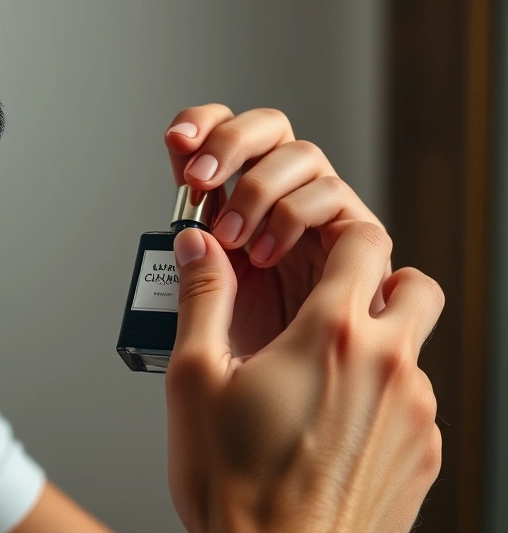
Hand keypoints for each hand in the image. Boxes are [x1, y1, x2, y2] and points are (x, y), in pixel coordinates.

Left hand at [165, 105, 386, 354]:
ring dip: (260, 189)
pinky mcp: (355, 237)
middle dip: (232, 144)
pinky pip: (334, 197)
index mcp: (232, 206)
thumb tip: (184, 225)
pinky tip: (266, 253)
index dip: (204, 125)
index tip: (177, 140)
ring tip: (232, 238)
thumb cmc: (243, 363)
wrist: (280, 408)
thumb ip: (194, 263)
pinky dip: (295, 215)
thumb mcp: (203, 310)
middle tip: (201, 181)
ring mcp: (318, 216)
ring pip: (302, 156)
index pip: (222, 137)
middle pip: (270, 129)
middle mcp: (278, 201)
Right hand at [166, 222, 442, 532]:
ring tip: (312, 382)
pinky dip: (380, 401)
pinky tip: (328, 428)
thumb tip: (199, 248)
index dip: (335, 235)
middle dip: (379, 281)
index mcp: (332, 336)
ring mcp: (415, 416)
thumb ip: (201, 299)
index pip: (364, 243)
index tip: (308, 249)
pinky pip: (413, 405)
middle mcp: (389, 367)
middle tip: (330, 303)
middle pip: (416, 286)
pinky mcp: (423, 457)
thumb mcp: (196, 379)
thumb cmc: (236, 486)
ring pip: (413, 350)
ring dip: (374, 348)